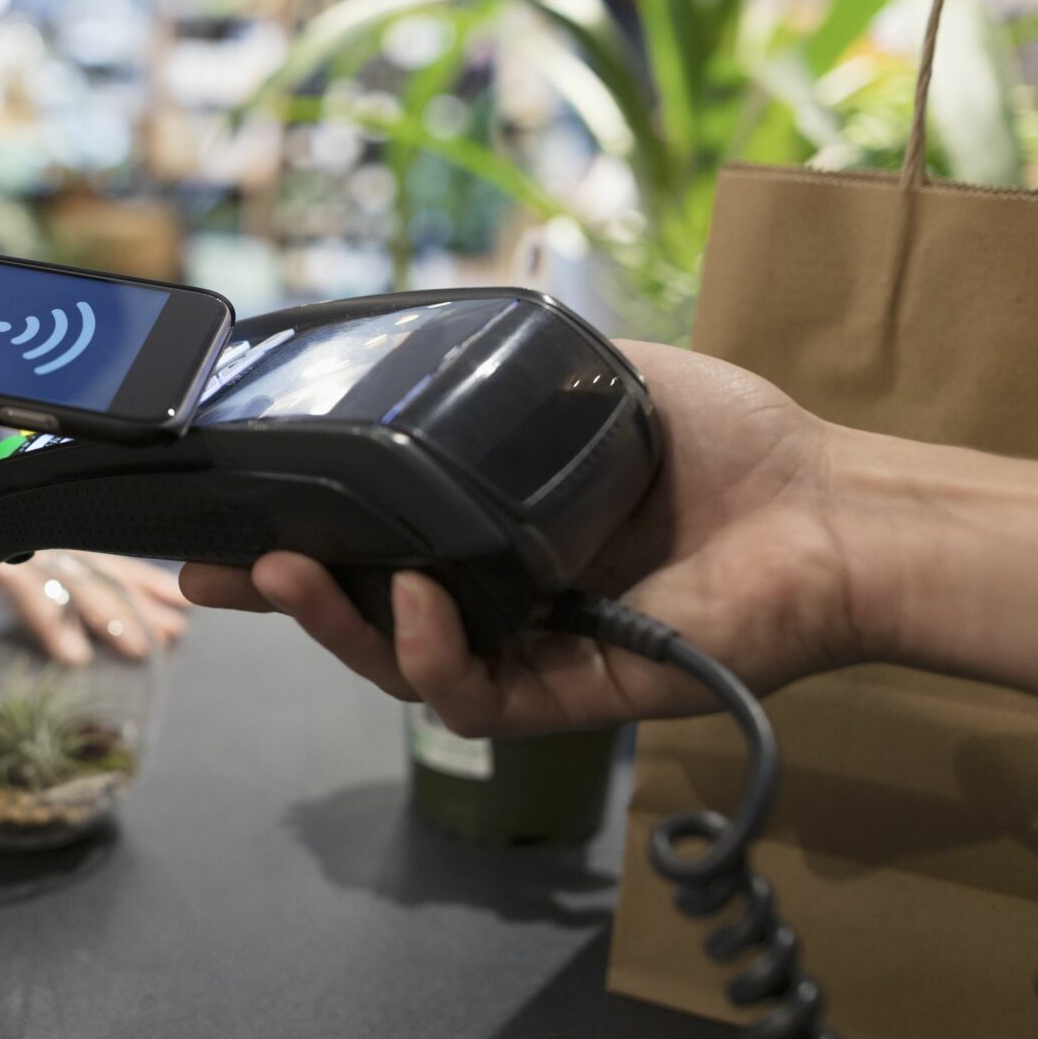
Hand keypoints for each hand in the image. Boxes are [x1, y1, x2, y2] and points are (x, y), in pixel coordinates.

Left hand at [0, 459, 188, 662]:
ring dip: (141, 596)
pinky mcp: (75, 537)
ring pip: (105, 561)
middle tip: (136, 650)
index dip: (47, 614)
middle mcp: (29, 535)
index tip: (74, 656)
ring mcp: (58, 533)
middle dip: (108, 611)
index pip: (19, 576)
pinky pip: (117, 557)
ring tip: (173, 630)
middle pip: (75, 569)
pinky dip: (149, 579)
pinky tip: (179, 601)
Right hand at [180, 343, 864, 736]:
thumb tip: (403, 339)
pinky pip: (469, 700)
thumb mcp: (591, 376)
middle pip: (361, 609)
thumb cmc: (728, 441)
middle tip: (208, 574)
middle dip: (276, 595)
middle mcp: (498, 593)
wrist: (828, 511)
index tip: (225, 510)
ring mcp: (528, 650)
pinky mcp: (568, 695)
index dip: (297, 529)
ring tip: (288, 575)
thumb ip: (500, 372)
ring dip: (333, 625)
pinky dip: (431, 654)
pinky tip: (426, 602)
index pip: (372, 535)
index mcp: (492, 523)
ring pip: (396, 664)